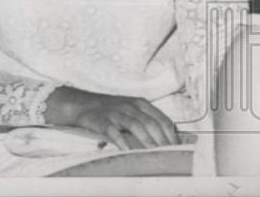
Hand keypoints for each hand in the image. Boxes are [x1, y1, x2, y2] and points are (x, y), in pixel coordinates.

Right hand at [45, 86, 178, 150]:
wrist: (82, 104)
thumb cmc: (111, 111)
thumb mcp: (131, 110)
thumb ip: (147, 121)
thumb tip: (167, 141)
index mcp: (140, 103)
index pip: (162, 119)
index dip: (171, 135)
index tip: (176, 149)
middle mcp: (130, 106)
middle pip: (151, 123)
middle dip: (161, 141)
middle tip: (168, 156)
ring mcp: (115, 112)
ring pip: (135, 125)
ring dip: (146, 141)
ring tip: (153, 155)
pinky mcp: (101, 120)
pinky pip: (112, 130)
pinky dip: (121, 140)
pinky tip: (127, 150)